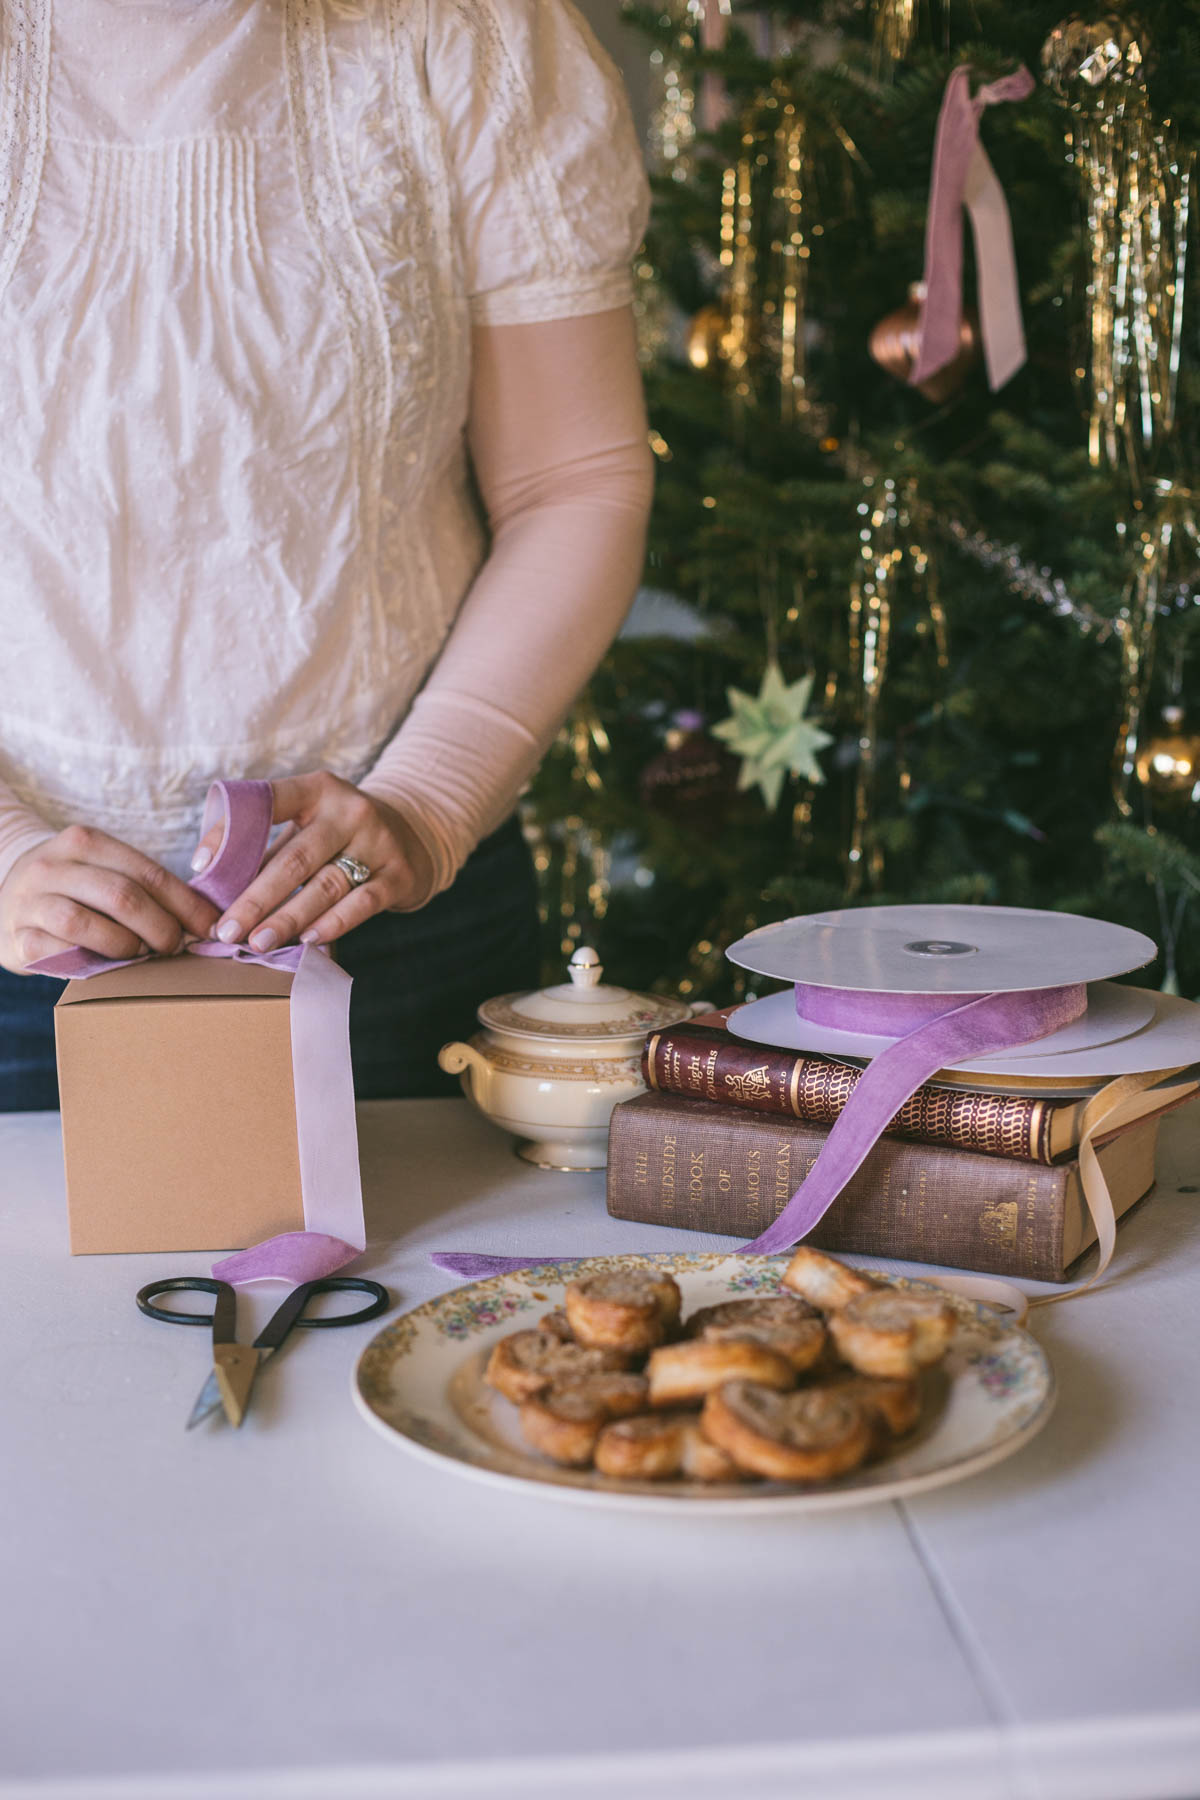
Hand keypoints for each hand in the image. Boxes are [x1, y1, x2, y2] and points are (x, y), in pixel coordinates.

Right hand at [0, 825, 221, 974]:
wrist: (4, 895)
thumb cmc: (73, 889)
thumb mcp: (102, 871)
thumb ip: (144, 887)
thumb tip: (206, 920)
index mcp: (85, 841)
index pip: (147, 872)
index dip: (186, 904)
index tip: (211, 927)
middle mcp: (54, 865)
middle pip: (121, 896)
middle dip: (161, 927)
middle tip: (176, 947)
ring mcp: (31, 900)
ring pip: (85, 923)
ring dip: (125, 946)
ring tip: (141, 955)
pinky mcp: (16, 936)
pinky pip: (55, 952)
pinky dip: (86, 961)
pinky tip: (104, 965)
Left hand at [198, 772, 434, 951]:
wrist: (412, 836)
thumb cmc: (338, 833)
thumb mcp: (306, 822)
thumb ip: (265, 843)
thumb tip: (210, 877)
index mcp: (318, 789)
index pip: (269, 803)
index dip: (230, 834)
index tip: (201, 869)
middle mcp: (350, 811)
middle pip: (295, 859)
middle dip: (256, 898)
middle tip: (227, 930)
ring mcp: (379, 842)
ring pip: (325, 886)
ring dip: (288, 918)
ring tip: (257, 942)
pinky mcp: (399, 874)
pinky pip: (361, 904)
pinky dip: (333, 924)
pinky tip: (307, 940)